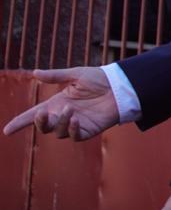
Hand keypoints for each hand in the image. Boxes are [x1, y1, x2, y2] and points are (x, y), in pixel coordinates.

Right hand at [3, 66, 120, 139]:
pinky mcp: (87, 130)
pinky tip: (75, 120)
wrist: (120, 87)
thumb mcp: (76, 75)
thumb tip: (35, 72)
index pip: (34, 115)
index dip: (20, 122)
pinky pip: (74, 136)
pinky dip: (72, 130)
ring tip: (69, 109)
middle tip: (43, 113)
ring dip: (60, 122)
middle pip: (43, 127)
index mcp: (56, 103)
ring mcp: (74, 124)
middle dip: (39, 122)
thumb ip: (56, 76)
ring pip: (57, 132)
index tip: (7, 130)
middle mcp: (62, 115)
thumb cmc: (99, 80)